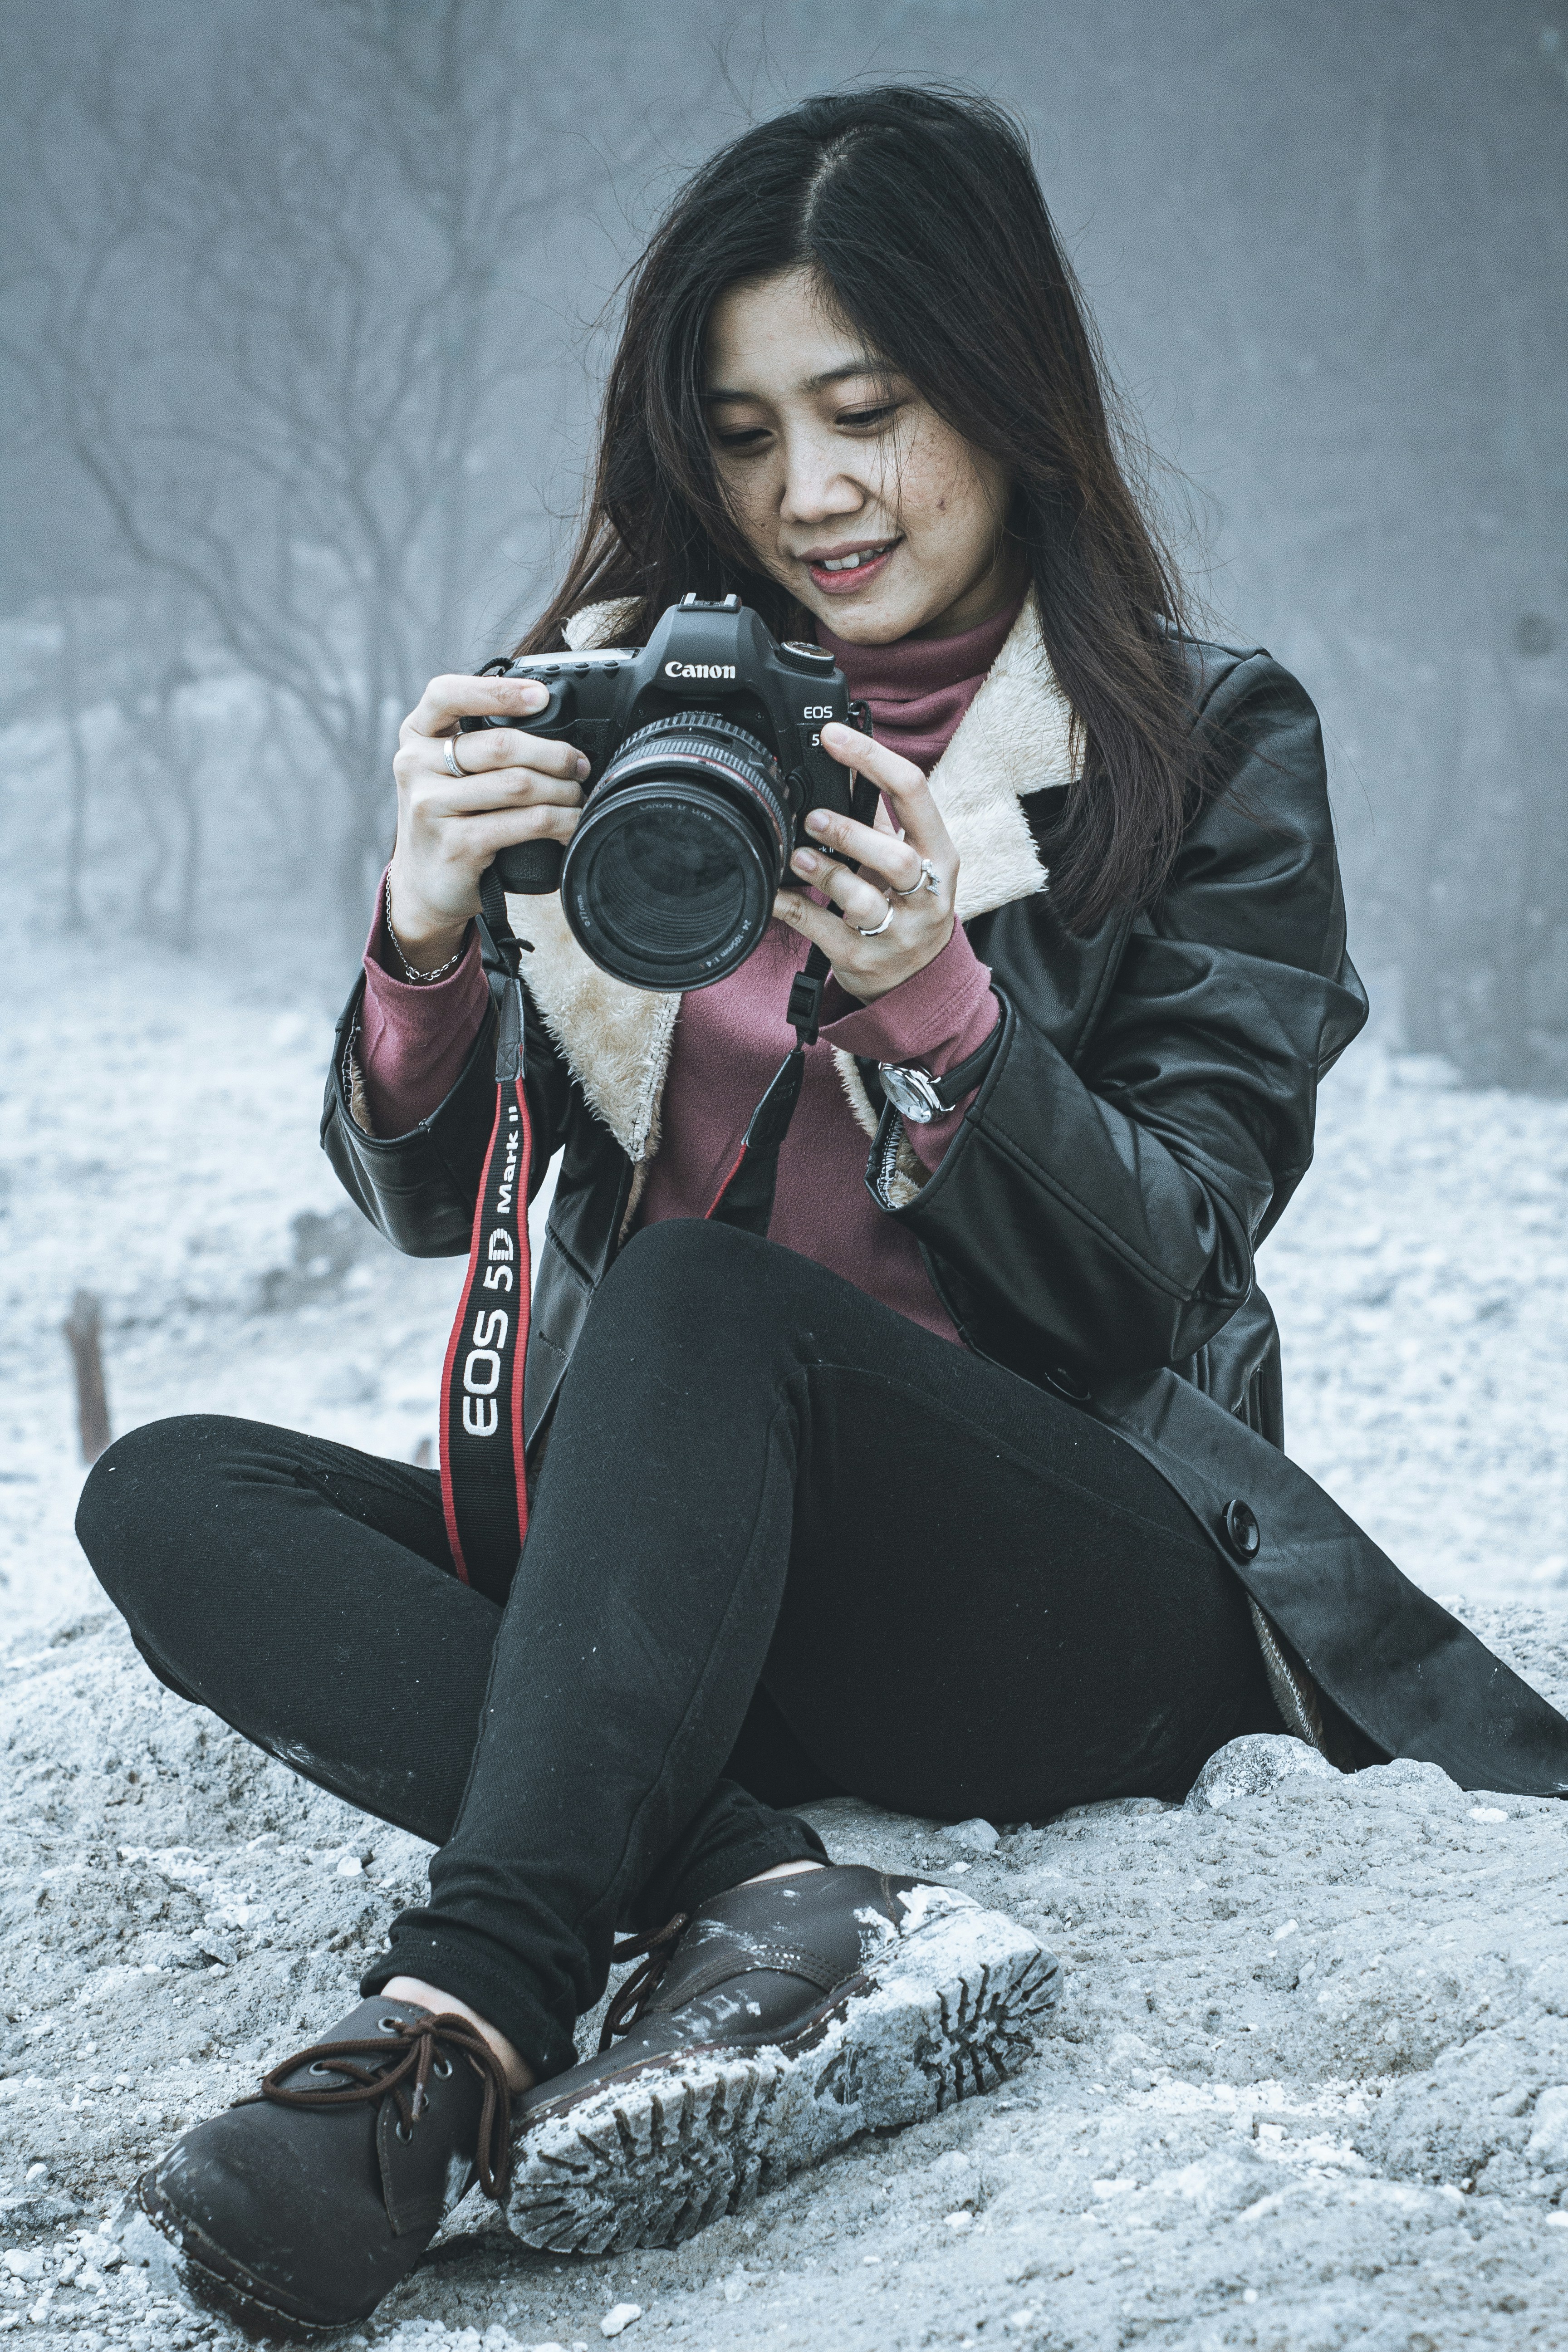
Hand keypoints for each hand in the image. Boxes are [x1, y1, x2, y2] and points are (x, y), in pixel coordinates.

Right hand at [385, 674, 589, 967]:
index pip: (447, 694)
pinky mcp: (456, 844)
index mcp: (415, 736)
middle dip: (554, 754)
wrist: (422, 887)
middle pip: (500, 744)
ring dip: (562, 790)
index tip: (541, 696)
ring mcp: (431, 806)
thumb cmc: (447, 821)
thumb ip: (476, 743)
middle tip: (579, 765)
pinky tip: (569, 825)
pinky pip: (524, 822)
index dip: (498, 691)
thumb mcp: (446, 773)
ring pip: (519, 784)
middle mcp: (415, 765)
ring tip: (577, 797)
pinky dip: (558, 822)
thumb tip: (548, 720)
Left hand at [773, 722, 956, 1003]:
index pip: (914, 793)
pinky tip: (775, 893)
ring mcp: (898, 933)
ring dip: (826, 874)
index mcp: (940, 854)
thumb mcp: (907, 857)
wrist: (919, 979)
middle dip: (852, 834)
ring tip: (798, 857)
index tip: (833, 736)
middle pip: (898, 860)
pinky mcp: (864, 960)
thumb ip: (878, 816)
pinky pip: (823, 932)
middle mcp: (927, 894)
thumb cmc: (908, 904)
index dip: (873, 758)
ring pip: (864, 901)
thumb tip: (842, 762)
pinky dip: (794, 909)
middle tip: (813, 818)